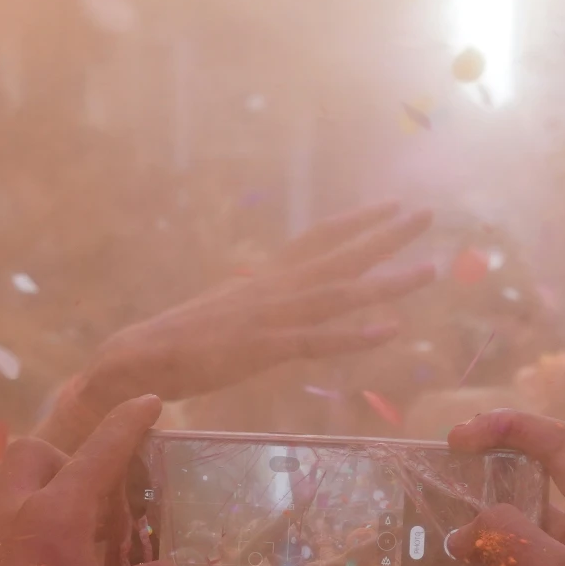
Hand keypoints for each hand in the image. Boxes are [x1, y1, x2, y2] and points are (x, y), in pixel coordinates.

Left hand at [0, 396, 185, 565]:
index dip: (131, 423)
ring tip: (86, 557)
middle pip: (33, 454)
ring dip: (47, 505)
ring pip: (8, 498)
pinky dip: (26, 547)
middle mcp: (6, 522)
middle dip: (71, 458)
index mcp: (54, 519)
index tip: (149, 401)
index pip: (100, 451)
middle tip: (107, 500)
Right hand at [50, 204, 434, 441]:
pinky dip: (354, 336)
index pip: (316, 240)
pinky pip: (318, 341)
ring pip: (339, 294)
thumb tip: (279, 297)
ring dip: (386, 282)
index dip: (354, 221)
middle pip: (338, 256)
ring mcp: (269, 317)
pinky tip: (389, 331)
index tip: (391, 204)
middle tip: (427, 213)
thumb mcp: (228, 312)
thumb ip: (259, 303)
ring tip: (429, 268)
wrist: (134, 361)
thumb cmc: (179, 341)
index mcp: (264, 279)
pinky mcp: (262, 350)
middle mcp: (272, 289)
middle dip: (384, 235)